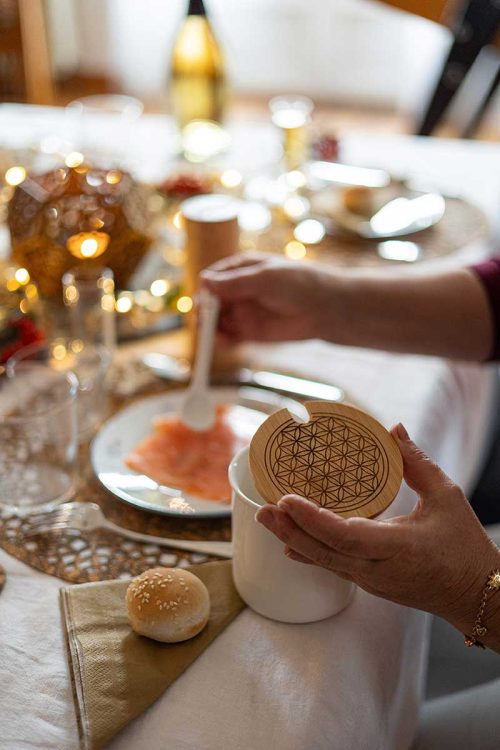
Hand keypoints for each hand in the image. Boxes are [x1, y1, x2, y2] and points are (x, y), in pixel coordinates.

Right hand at [200, 252, 331, 343]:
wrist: (325, 308)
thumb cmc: (299, 283)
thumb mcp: (265, 278)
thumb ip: (235, 282)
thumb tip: (204, 281)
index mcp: (241, 270)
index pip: (213, 279)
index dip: (205, 291)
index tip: (203, 302)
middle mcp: (239, 291)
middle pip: (211, 302)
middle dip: (205, 312)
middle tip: (203, 321)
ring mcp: (244, 312)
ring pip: (217, 321)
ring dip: (211, 328)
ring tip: (212, 334)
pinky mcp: (250, 333)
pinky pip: (229, 338)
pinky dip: (222, 341)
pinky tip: (222, 342)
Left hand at [256, 423, 499, 634]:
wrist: (476, 595)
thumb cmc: (464, 546)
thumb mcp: (446, 497)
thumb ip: (416, 462)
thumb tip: (393, 429)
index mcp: (399, 547)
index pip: (346, 536)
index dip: (313, 519)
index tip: (287, 500)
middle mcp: (379, 570)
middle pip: (324, 551)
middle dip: (289, 529)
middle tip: (263, 507)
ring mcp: (371, 581)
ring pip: (324, 561)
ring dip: (293, 539)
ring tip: (266, 518)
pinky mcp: (369, 583)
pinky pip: (332, 567)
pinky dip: (308, 554)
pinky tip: (287, 545)